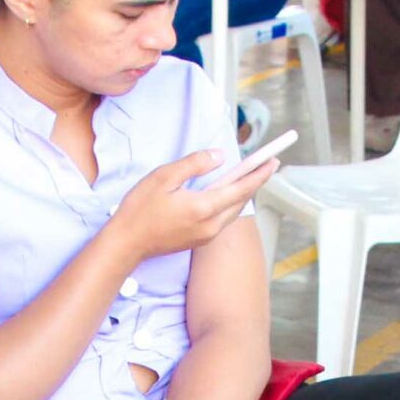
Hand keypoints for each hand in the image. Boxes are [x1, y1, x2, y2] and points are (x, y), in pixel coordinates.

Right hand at [108, 149, 277, 265]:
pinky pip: (222, 219)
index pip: (240, 189)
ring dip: (243, 194)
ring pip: (233, 211)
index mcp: (203, 207)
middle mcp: (211, 225)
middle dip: (255, 182)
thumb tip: (219, 156)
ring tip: (252, 176)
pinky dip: (230, 204)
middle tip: (267, 164)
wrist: (127, 243)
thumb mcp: (164, 177)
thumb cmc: (140, 208)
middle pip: (241, 201)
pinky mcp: (199, 240)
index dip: (259, 174)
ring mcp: (206, 235)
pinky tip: (229, 193)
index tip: (273, 162)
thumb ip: (194, 164)